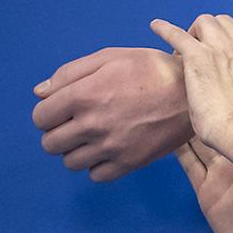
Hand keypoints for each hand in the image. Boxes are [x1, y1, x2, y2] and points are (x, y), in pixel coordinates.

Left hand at [32, 46, 191, 180]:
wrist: (193, 93)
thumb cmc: (152, 69)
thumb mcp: (110, 57)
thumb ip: (69, 73)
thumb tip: (40, 93)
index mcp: (83, 95)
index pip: (41, 117)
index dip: (48, 113)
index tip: (64, 109)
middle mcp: (92, 124)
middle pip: (50, 143)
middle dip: (59, 132)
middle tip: (77, 124)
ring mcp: (111, 147)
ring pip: (70, 163)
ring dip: (76, 151)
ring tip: (94, 138)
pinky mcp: (131, 162)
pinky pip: (97, 176)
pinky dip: (97, 166)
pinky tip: (109, 150)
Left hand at [149, 13, 232, 153]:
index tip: (225, 43)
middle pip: (223, 21)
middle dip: (211, 33)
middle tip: (201, 52)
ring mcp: (221, 48)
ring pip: (203, 22)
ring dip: (193, 33)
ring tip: (184, 51)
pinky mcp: (197, 56)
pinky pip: (176, 33)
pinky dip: (164, 29)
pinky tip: (156, 27)